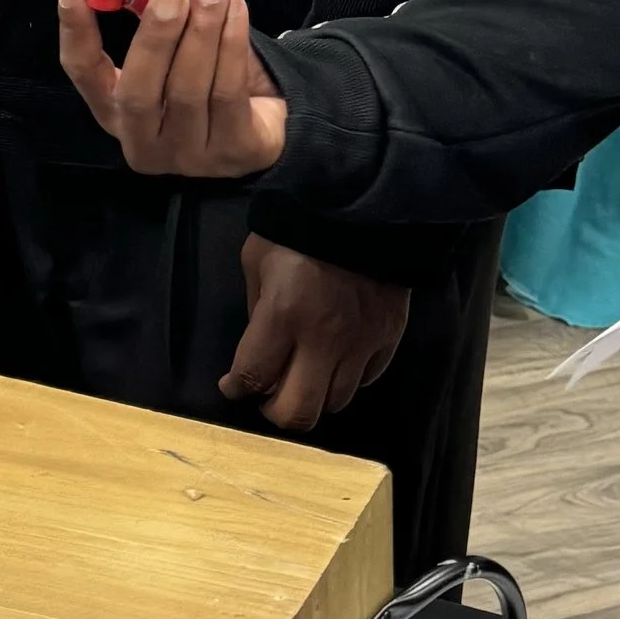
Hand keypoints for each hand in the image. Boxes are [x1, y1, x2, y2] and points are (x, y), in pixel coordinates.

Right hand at [58, 0, 288, 177]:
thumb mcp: (171, 58)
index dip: (74, 29)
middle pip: (137, 93)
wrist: (265, 128)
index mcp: (114, 113)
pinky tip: (236, 7)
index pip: (82, 73)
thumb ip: (154, 25)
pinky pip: (228, 91)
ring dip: (204, 28)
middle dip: (155, 38)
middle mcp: (143, 142)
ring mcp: (188, 155)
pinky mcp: (234, 152)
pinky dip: (233, 42)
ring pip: (188, 89)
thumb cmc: (208, 81)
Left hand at [222, 236, 408, 430]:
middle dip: (275, 412)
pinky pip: (364, 381)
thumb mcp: (258, 260)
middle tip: (267, 396)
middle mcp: (322, 340)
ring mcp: (360, 344)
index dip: (236, 388)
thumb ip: (257, 308)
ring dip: (312, 396)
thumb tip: (261, 346)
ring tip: (301, 377)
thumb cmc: (298, 228)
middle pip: (298, 412)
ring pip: (334, 402)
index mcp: (282, 316)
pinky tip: (333, 363)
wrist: (364, 206)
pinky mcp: (388, 339)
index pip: (254, 376)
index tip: (232, 386)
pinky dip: (343, 381)